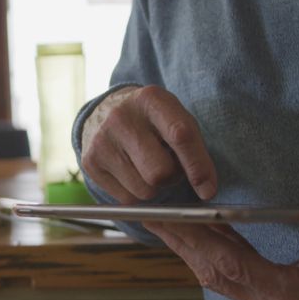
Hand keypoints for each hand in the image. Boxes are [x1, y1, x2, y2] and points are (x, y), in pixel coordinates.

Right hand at [81, 86, 216, 202]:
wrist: (105, 112)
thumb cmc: (152, 121)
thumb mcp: (175, 118)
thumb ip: (193, 147)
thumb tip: (206, 190)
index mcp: (150, 99)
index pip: (180, 136)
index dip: (198, 167)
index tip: (208, 190)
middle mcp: (121, 117)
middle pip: (160, 172)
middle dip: (172, 178)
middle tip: (170, 167)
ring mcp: (102, 141)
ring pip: (144, 191)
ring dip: (155, 187)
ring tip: (149, 167)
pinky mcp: (90, 163)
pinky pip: (127, 199)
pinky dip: (137, 193)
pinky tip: (133, 173)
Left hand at [146, 208, 298, 299]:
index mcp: (289, 293)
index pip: (230, 265)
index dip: (197, 242)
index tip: (169, 219)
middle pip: (213, 272)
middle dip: (180, 243)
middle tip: (151, 214)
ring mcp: (270, 299)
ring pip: (217, 274)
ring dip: (189, 248)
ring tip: (163, 220)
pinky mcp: (272, 290)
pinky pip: (230, 271)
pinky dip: (208, 251)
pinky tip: (195, 231)